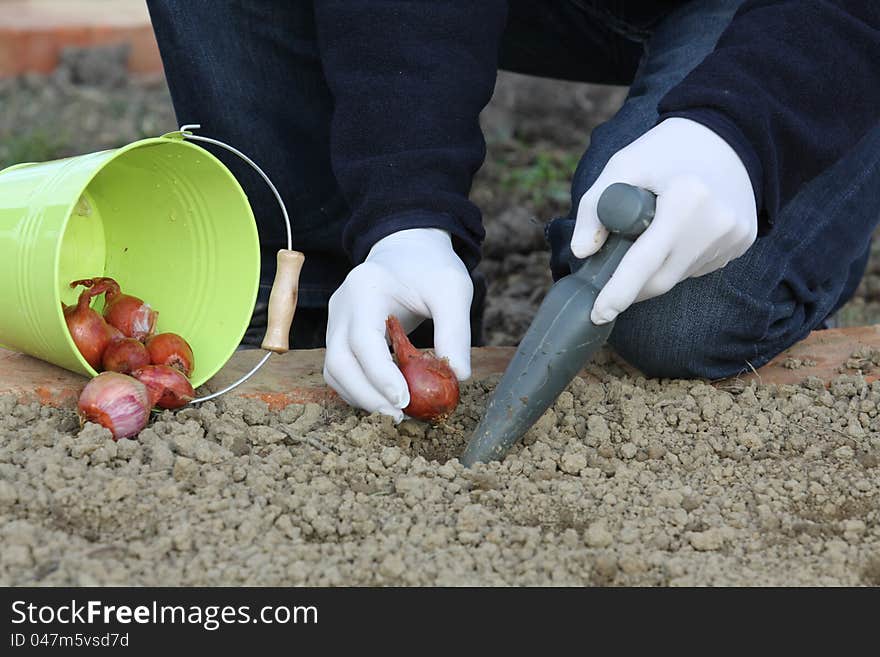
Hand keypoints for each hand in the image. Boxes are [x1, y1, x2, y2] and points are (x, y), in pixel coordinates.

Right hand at [324, 228, 472, 421]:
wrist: (407, 251)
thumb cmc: (430, 268)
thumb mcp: (451, 289)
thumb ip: (456, 329)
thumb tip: (459, 376)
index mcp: (365, 289)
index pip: (363, 340)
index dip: (380, 375)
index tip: (403, 400)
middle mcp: (342, 306)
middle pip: (339, 362)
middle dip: (367, 395)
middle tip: (400, 415)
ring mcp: (336, 322)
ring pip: (335, 371)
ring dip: (362, 397)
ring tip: (396, 412)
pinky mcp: (340, 335)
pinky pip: (341, 371)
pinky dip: (360, 390)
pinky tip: (387, 399)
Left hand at [572, 117, 757, 324]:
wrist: (729, 131)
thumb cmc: (665, 149)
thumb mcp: (622, 166)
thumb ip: (594, 208)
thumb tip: (582, 253)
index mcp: (687, 200)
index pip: (645, 262)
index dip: (618, 292)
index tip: (598, 314)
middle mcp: (716, 223)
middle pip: (662, 280)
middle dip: (631, 288)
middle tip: (610, 283)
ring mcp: (735, 236)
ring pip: (680, 275)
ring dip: (656, 270)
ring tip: (651, 234)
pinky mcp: (744, 241)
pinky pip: (699, 265)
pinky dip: (679, 259)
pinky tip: (679, 232)